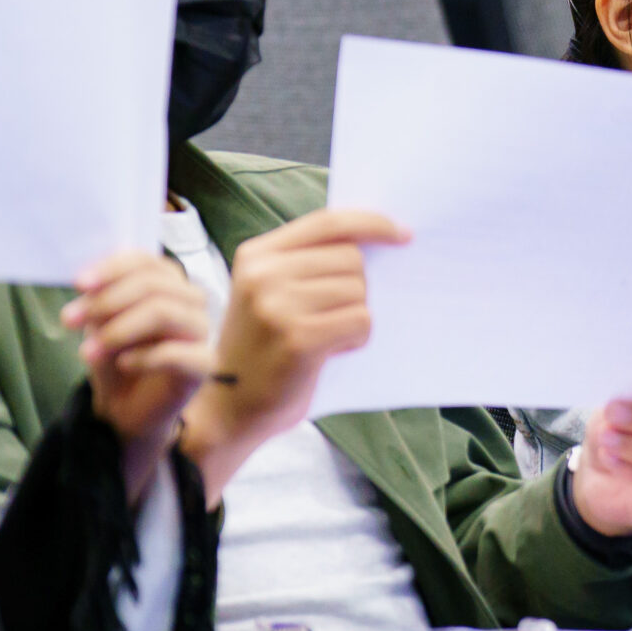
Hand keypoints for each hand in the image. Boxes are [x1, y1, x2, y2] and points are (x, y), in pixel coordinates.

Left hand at [64, 250, 215, 501]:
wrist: (125, 409)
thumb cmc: (116, 360)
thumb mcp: (99, 325)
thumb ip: (99, 302)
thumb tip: (88, 286)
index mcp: (167, 283)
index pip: (147, 261)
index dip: (112, 268)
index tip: (79, 284)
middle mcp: (190, 301)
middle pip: (155, 284)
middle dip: (107, 301)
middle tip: (70, 321)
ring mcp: (201, 331)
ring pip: (165, 311)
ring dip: (120, 328)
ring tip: (89, 350)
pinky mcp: (204, 364)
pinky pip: (176, 352)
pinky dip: (143, 356)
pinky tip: (122, 364)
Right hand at [178, 208, 407, 500]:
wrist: (229, 408)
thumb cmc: (262, 349)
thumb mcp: (270, 293)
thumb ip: (309, 262)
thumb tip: (376, 240)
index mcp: (257, 255)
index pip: (328, 222)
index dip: (372, 223)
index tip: (402, 234)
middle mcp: (263, 275)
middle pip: (350, 258)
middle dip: (357, 288)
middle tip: (332, 316)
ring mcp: (278, 306)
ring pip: (358, 291)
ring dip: (356, 316)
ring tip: (327, 336)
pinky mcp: (298, 339)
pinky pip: (360, 321)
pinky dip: (356, 338)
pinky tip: (332, 351)